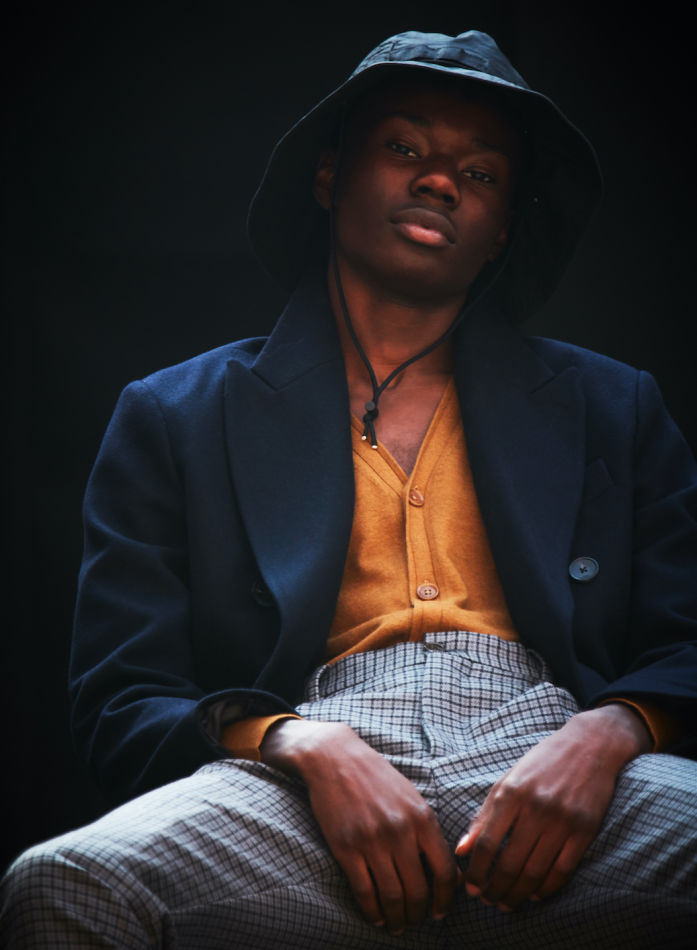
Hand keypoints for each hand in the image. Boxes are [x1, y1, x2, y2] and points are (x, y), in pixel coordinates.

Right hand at [261, 719, 458, 934]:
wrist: (335, 758)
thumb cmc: (377, 778)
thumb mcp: (412, 797)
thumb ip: (429, 832)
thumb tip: (448, 872)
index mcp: (422, 818)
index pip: (444, 872)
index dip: (445, 899)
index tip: (440, 912)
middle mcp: (400, 831)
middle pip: (418, 891)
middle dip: (418, 914)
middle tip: (415, 922)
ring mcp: (372, 841)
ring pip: (392, 897)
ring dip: (396, 919)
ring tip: (396, 925)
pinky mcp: (346, 848)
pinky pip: (364, 891)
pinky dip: (372, 911)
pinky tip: (376, 917)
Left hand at [455, 703, 651, 910]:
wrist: (588, 745)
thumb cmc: (541, 763)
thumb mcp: (507, 781)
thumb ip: (484, 816)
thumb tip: (461, 850)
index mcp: (511, 793)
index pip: (487, 842)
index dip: (477, 871)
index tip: (470, 887)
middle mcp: (536, 807)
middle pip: (510, 862)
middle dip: (495, 888)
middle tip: (488, 900)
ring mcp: (562, 820)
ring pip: (535, 871)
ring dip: (518, 893)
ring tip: (507, 902)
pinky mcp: (585, 830)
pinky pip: (563, 870)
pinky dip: (547, 888)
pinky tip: (535, 894)